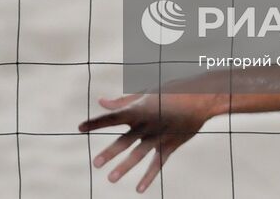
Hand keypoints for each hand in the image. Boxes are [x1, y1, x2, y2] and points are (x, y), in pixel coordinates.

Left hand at [79, 90, 217, 191]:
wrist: (200, 98)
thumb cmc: (171, 91)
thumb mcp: (146, 93)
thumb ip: (123, 101)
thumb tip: (102, 101)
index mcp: (138, 109)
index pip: (112, 116)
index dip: (95, 122)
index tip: (80, 128)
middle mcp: (146, 124)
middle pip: (124, 140)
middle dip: (110, 152)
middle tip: (96, 163)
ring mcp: (158, 136)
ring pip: (138, 154)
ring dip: (124, 166)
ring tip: (110, 178)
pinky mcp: (170, 145)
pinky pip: (157, 164)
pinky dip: (148, 177)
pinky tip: (139, 189)